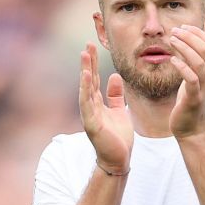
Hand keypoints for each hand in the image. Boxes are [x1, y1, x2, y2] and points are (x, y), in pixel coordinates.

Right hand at [79, 44, 132, 174]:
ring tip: (85, 55)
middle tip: (88, 44)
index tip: (93, 46)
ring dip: (85, 71)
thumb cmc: (118, 137)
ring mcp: (89, 114)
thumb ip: (116, 95)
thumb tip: (115, 75)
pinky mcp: (91, 124)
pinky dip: (86, 89)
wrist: (119, 159)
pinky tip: (87, 76)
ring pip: (86, 89)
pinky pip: (87, 104)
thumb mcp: (119, 111)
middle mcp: (91, 106)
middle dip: (89, 63)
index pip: (95, 79)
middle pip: (89, 80)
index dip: (94, 63)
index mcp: (97, 103)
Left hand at [166, 25, 204, 137]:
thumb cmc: (189, 102)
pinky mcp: (194, 98)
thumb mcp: (195, 79)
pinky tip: (172, 60)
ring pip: (199, 61)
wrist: (192, 129)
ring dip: (184, 47)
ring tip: (171, 40)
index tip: (183, 27)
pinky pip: (191, 78)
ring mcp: (204, 88)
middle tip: (174, 31)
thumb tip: (188, 43)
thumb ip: (194, 63)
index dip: (198, 32)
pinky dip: (182, 66)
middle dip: (190, 36)